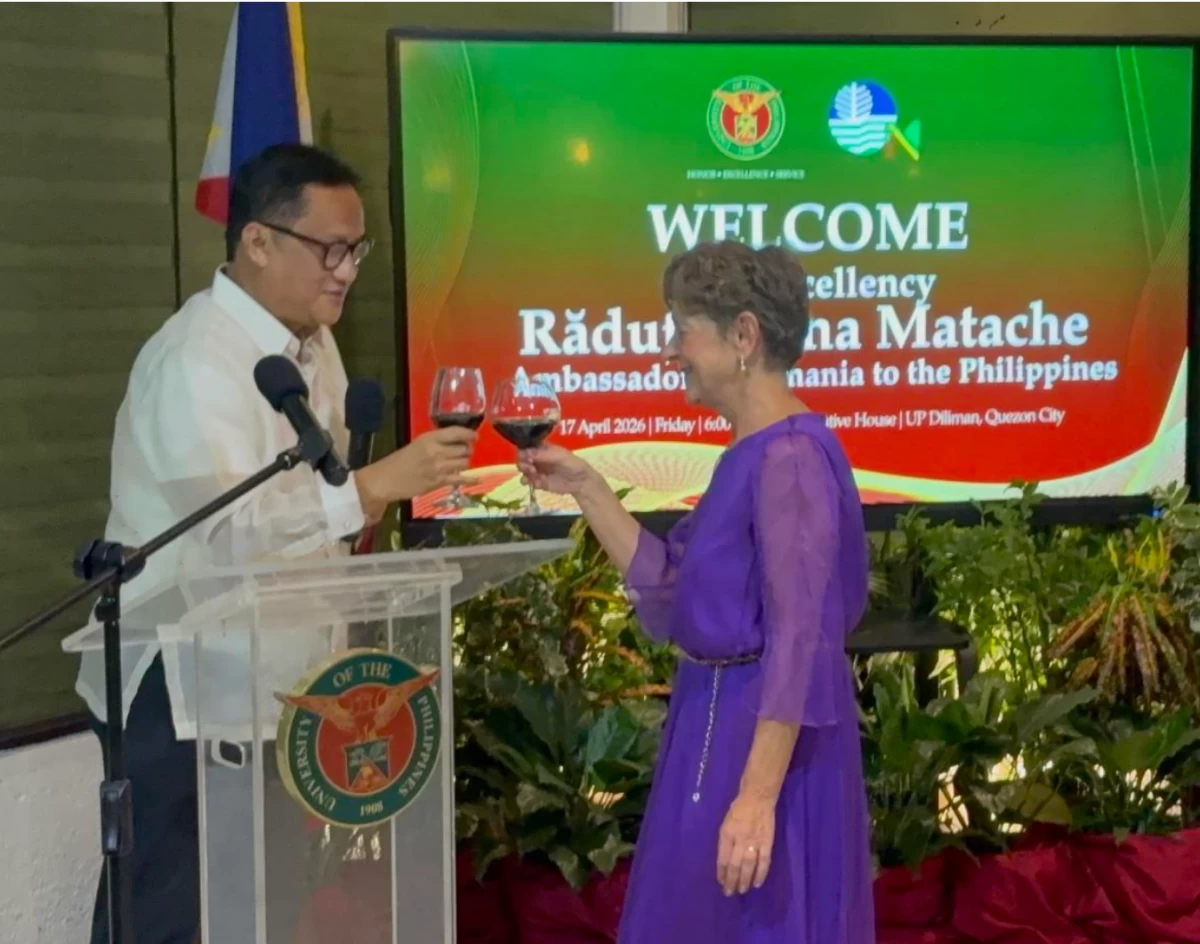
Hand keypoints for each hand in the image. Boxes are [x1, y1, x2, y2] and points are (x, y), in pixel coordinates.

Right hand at [356, 427, 476, 516]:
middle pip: (464, 448)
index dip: (469, 434)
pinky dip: (471, 478)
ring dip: (465, 462)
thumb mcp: (417, 444)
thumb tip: (454, 443)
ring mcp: (439, 467)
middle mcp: (436, 451)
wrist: (386, 479)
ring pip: (465, 462)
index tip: (474, 436)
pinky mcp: (439, 482)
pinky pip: (461, 479)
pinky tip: (478, 478)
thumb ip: (435, 442)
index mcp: (429, 439)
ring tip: (460, 463)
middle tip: (464, 451)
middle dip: (467, 449)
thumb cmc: (399, 461)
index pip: (456, 432)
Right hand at [515, 443, 596, 496]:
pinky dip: (527, 481)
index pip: (526, 446)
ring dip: (524, 471)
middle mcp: (536, 458)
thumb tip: (526, 453)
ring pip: (522, 469)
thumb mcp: (560, 456)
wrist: (580, 482)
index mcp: (542, 448)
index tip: (525, 455)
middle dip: (522, 462)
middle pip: (521, 458)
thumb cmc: (573, 464)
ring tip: (533, 474)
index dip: (523, 450)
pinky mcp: (537, 482)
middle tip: (530, 467)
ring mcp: (536, 470)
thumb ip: (543, 455)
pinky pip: (527, 481)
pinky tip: (535, 482)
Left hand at [717, 792, 774, 895]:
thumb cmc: (738, 808)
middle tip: (729, 893)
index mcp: (726, 834)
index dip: (721, 873)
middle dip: (731, 881)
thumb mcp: (725, 823)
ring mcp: (754, 841)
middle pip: (734, 865)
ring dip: (744, 880)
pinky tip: (757, 883)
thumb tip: (725, 860)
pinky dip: (761, 874)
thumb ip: (725, 841)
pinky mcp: (767, 842)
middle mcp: (739, 839)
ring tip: (742, 890)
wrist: (758, 797)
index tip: (721, 882)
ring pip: (748, 866)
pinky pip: (764, 861)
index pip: (722, 858)